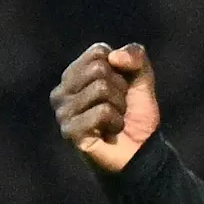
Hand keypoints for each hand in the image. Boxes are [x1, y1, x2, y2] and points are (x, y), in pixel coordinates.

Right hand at [50, 42, 160, 172]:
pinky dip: (116, 121)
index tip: (121, 87)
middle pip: (99, 69)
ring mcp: (62, 112)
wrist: (142, 150)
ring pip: (101, 89)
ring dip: (119, 106)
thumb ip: (135, 55)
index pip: (98, 52)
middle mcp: (61, 92)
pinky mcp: (70, 131)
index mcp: (74, 74)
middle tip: (118, 106)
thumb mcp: (142, 77)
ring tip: (115, 120)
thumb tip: (114, 56)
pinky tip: (111, 132)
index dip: (120, 69)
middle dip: (120, 88)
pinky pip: (101, 111)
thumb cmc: (136, 113)